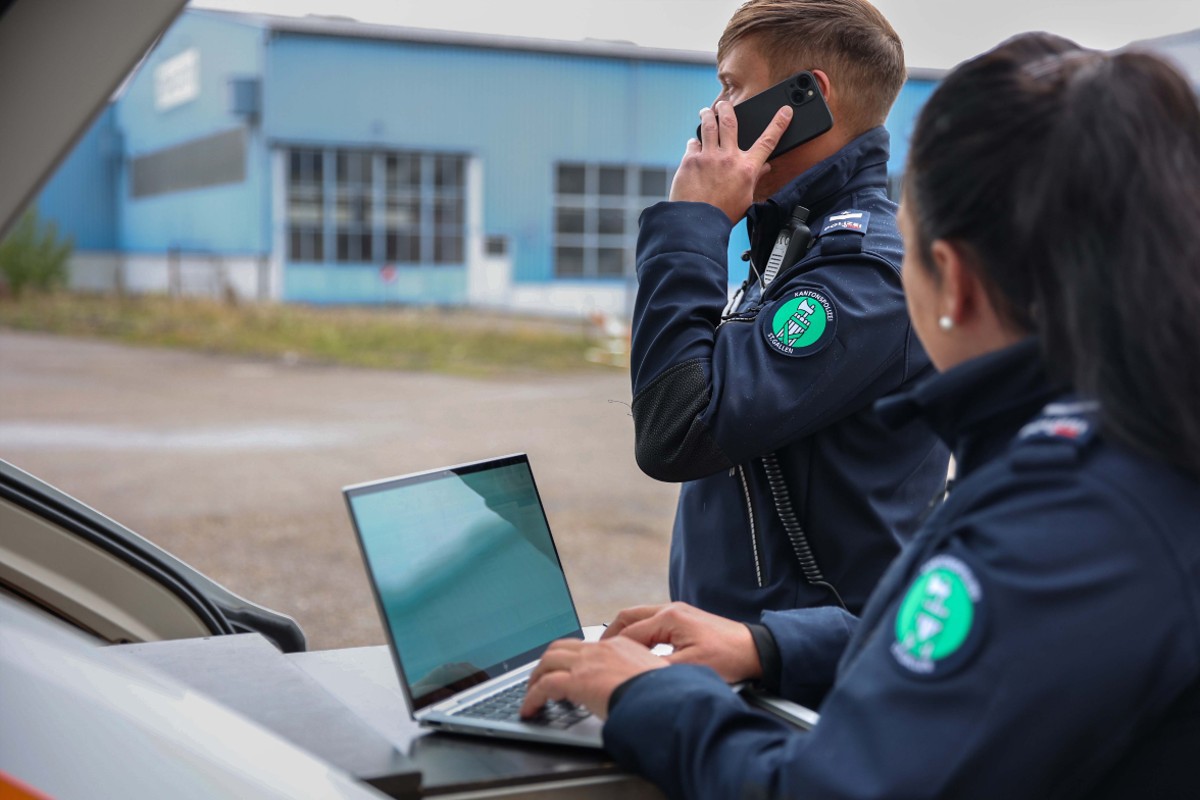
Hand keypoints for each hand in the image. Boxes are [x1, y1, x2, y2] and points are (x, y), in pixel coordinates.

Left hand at [519, 637, 666, 720]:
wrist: (665, 698)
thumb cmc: (666, 694)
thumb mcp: (655, 678)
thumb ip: (641, 679)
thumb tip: (641, 691)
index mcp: (621, 645)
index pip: (588, 646)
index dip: (572, 657)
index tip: (568, 669)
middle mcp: (601, 649)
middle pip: (562, 647)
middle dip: (547, 662)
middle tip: (541, 677)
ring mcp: (587, 663)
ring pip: (548, 661)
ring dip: (536, 677)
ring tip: (531, 693)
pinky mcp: (576, 681)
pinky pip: (544, 686)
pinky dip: (532, 697)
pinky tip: (529, 710)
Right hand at [604, 602, 762, 682]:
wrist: (755, 651)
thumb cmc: (729, 658)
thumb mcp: (688, 668)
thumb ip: (656, 668)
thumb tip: (632, 672)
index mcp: (669, 618)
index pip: (629, 633)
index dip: (611, 649)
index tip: (598, 661)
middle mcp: (672, 609)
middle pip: (629, 617)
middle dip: (611, 634)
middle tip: (598, 651)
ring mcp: (679, 612)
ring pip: (640, 617)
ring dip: (625, 632)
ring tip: (614, 651)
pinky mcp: (686, 619)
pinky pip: (653, 621)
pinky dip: (640, 633)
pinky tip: (639, 649)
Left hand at [669, 100, 792, 222]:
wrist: (698, 223)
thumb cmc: (723, 215)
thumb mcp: (746, 199)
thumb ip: (755, 180)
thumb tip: (764, 168)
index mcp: (747, 169)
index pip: (768, 141)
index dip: (779, 124)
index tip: (785, 111)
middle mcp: (728, 158)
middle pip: (730, 122)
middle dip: (728, 108)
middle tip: (724, 104)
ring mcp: (708, 157)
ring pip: (709, 126)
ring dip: (708, 115)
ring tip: (706, 112)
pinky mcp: (690, 161)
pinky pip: (693, 144)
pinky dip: (694, 142)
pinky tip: (695, 144)